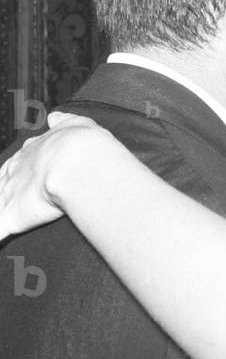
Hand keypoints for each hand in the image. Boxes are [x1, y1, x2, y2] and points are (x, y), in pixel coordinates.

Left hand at [0, 112, 110, 239]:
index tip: (18, 177)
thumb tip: (55, 116)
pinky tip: (0, 241)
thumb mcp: (77, 124)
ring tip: (5, 212)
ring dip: (2, 205)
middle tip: (9, 196)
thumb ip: (65, 121)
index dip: (19, 172)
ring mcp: (10, 195)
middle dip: (5, 190)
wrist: (79, 161)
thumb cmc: (84, 145)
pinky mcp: (11, 217)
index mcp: (31, 154)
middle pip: (2, 183)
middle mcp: (16, 173)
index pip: (18, 163)